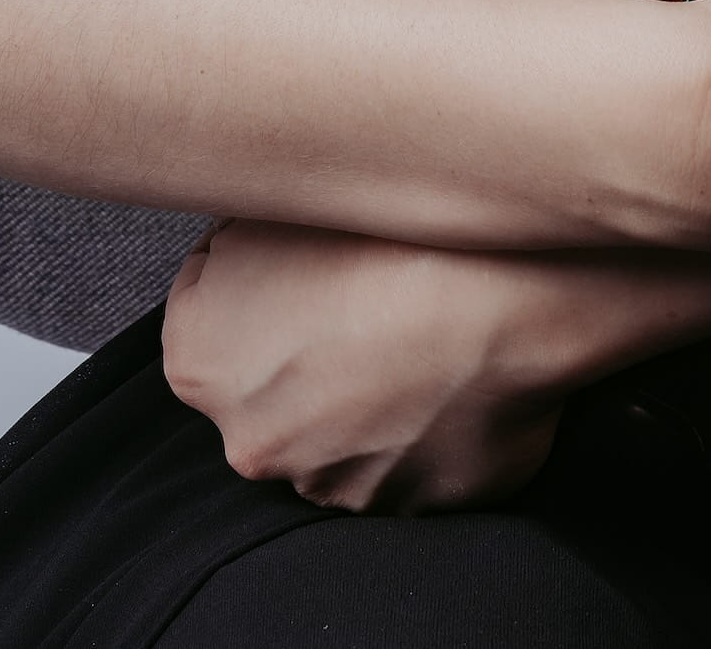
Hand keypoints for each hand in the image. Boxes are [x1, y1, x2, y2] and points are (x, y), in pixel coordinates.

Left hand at [164, 221, 575, 510]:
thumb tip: (240, 249)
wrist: (510, 300)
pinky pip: (402, 456)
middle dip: (306, 340)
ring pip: (336, 424)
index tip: (302, 247)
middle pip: (266, 378)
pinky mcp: (402, 508)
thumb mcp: (282, 202)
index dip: (257, 267)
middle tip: (367, 285)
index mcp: (200, 361)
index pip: (204, 307)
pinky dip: (420, 420)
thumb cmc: (396, 240)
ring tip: (422, 323)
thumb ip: (237, 242)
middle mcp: (251, 439)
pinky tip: (452, 367)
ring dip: (365, 386)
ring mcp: (327, 483)